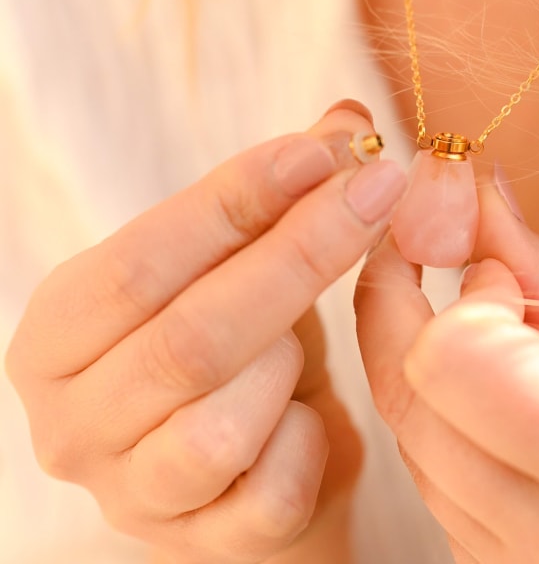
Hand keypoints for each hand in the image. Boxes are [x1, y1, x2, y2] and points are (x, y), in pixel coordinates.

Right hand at [6, 100, 405, 563]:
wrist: (258, 446)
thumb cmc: (244, 336)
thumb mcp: (248, 257)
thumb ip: (286, 188)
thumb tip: (348, 116)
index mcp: (61, 331)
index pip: (143, 256)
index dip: (239, 197)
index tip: (326, 149)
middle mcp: (73, 420)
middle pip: (192, 335)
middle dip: (300, 252)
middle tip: (379, 188)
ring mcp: (131, 494)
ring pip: (220, 424)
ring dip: (286, 365)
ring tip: (299, 343)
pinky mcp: (200, 546)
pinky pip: (270, 494)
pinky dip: (307, 443)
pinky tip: (309, 417)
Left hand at [355, 179, 538, 563]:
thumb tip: (475, 197)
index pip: (454, 358)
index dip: (462, 294)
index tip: (493, 267)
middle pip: (406, 394)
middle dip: (396, 302)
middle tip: (425, 246)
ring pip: (403, 433)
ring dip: (414, 353)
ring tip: (473, 312)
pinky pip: (422, 470)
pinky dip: (433, 404)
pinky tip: (481, 378)